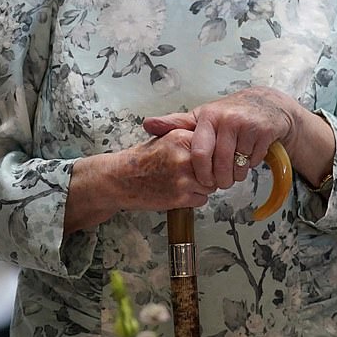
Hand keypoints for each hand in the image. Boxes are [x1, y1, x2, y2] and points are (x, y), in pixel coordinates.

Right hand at [65, 128, 216, 232]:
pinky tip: (181, 192)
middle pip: (215, 166)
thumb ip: (189, 136)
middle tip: (199, 171)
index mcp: (181, 137)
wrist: (121, 179)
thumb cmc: (142, 159)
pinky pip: (202, 199)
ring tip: (187, 181)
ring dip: (203, 185)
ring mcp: (183, 178)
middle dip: (210, 170)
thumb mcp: (165, 137)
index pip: (213, 145)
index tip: (210, 157)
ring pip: (211, 184)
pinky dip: (195, 198)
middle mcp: (184, 157)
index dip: (213, 153)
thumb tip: (215, 139)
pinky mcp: (180, 198)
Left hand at [143, 86, 299, 190]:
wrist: (265, 105)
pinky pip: (252, 162)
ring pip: (237, 168)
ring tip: (233, 170)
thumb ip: (175, 123)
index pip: (199, 154)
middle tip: (220, 181)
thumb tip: (146, 124)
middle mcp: (226, 119)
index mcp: (207, 117)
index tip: (202, 180)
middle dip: (219, 180)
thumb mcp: (201, 117)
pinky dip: (250, 166)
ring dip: (235, 176)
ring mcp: (245, 126)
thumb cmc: (228, 115)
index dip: (201, 173)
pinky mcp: (262, 132)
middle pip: (219, 165)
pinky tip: (248, 156)